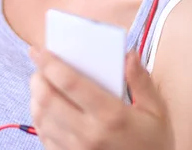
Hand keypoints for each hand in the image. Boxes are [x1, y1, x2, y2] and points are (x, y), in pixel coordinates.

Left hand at [29, 47, 173, 149]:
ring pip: (40, 117)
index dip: (50, 63)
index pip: (70, 82)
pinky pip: (43, 136)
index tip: (39, 50)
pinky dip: (39, 117)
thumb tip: (128, 55)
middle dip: (38, 77)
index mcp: (111, 116)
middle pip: (47, 98)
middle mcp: (89, 133)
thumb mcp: (156, 111)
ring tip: (41, 83)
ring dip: (35, 96)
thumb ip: (141, 81)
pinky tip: (46, 108)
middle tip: (40, 66)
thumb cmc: (153, 143)